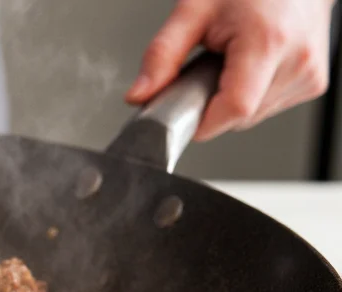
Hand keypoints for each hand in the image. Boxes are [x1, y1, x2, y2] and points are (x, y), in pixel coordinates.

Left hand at [126, 0, 334, 140]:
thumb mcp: (194, 10)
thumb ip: (162, 56)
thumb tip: (139, 96)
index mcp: (268, 41)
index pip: (235, 110)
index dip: (202, 121)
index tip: (183, 116)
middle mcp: (297, 61)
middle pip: (240, 117)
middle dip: (213, 103)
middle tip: (208, 68)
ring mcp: (309, 74)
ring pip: (252, 117)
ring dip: (232, 98)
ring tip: (232, 60)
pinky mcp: (312, 82)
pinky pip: (268, 107)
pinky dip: (251, 94)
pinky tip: (249, 66)